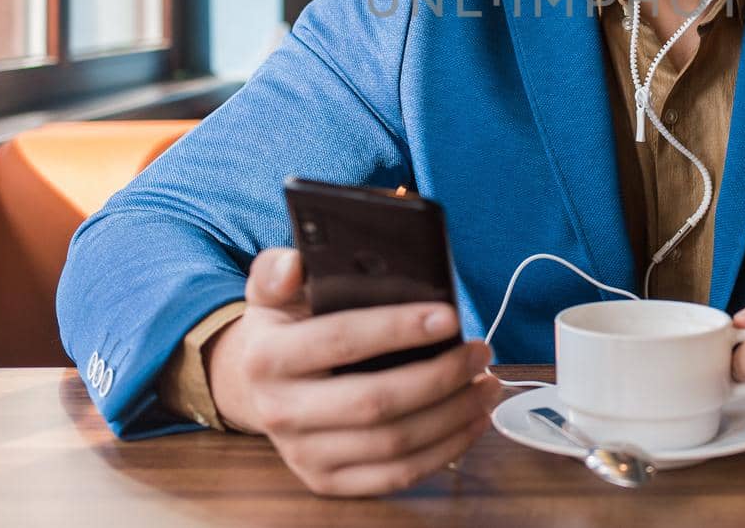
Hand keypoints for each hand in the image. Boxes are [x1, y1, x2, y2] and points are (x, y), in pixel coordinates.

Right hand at [207, 247, 500, 496]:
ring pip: (393, 444)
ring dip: (452, 415)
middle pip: (374, 402)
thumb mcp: (273, 293)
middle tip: (480, 351)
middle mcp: (280, 412)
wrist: (257, 388)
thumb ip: (277, 269)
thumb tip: (293, 263)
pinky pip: (395, 475)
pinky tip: (472, 422)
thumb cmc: (284, 330)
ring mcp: (303, 455)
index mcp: (266, 357)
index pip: (341, 340)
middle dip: (440, 376)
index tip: (449, 317)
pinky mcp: (327, 482)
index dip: (398, 329)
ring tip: (487, 383)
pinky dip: (444, 451)